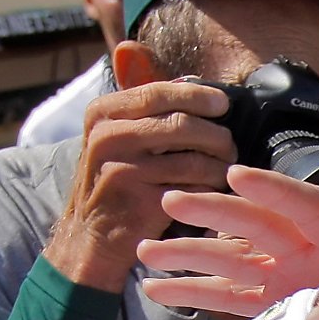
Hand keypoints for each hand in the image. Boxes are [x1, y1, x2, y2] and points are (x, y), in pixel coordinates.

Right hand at [44, 81, 234, 292]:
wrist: (89, 235)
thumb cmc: (114, 178)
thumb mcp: (115, 136)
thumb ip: (147, 108)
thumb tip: (195, 84)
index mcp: (102, 113)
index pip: (158, 92)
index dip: (197, 96)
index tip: (221, 104)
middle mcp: (109, 138)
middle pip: (184, 125)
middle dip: (217, 136)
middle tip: (229, 147)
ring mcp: (125, 171)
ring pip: (195, 160)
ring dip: (221, 166)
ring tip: (224, 171)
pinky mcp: (143, 203)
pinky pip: (195, 190)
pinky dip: (212, 190)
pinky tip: (213, 193)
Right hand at [138, 166, 318, 315]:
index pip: (302, 204)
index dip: (272, 190)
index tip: (237, 175)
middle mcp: (300, 246)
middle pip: (252, 224)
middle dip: (212, 213)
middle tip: (173, 202)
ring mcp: (278, 273)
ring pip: (228, 260)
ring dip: (187, 255)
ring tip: (147, 251)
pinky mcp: (265, 301)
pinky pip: (226, 296)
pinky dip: (192, 293)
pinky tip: (155, 290)